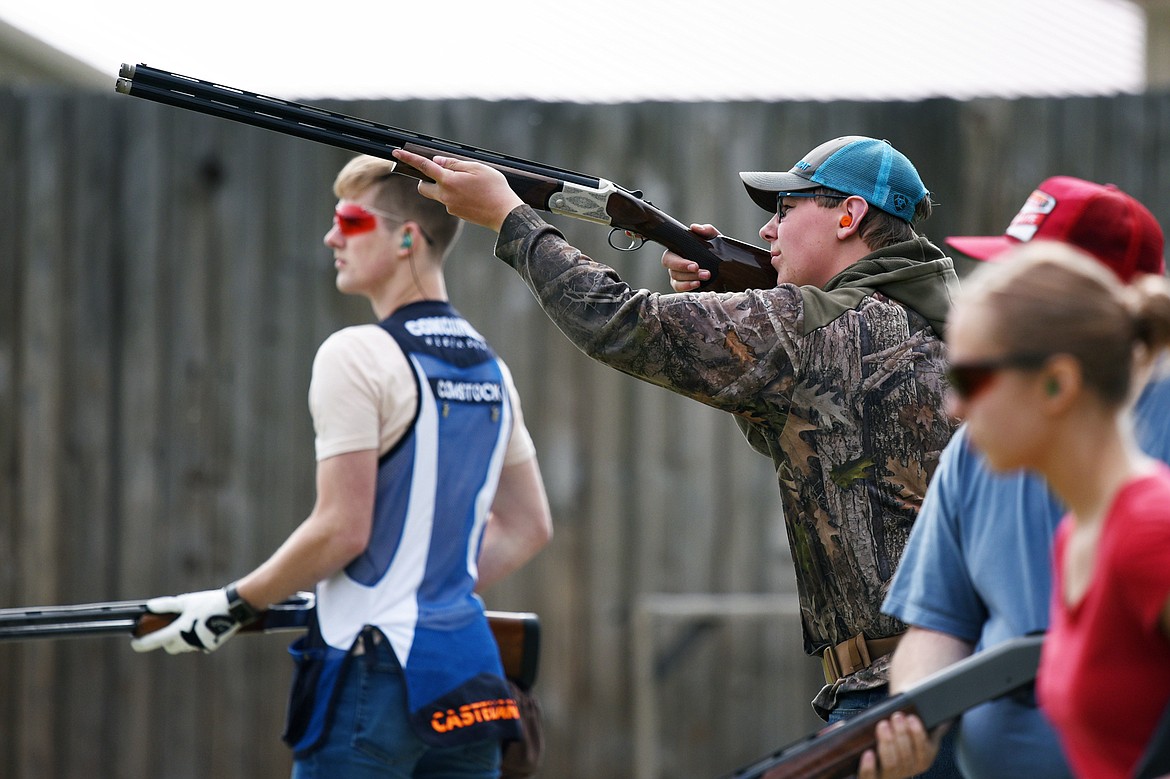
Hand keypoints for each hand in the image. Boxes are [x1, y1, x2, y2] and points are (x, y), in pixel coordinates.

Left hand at [130, 588, 242, 654]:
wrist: (234, 608)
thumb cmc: (208, 603)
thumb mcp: (186, 601)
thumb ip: (166, 605)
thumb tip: (148, 607)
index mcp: (178, 631)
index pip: (154, 641)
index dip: (141, 644)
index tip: (134, 644)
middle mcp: (187, 642)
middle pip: (170, 646)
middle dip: (168, 640)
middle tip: (172, 627)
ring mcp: (199, 645)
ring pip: (185, 646)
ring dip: (183, 639)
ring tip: (192, 623)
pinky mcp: (211, 646)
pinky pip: (198, 645)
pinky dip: (197, 638)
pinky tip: (204, 626)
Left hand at [392, 149, 523, 232]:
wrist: (505, 214)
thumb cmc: (495, 189)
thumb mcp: (477, 168)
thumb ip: (455, 164)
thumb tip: (438, 162)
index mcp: (449, 181)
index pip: (424, 167)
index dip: (409, 158)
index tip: (396, 152)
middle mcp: (445, 196)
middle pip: (423, 187)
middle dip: (425, 180)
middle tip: (442, 174)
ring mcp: (450, 207)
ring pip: (438, 195)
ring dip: (446, 188)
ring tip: (470, 186)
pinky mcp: (457, 214)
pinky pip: (450, 202)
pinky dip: (456, 196)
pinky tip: (474, 195)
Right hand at [661, 224, 716, 290]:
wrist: (726, 265)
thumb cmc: (715, 250)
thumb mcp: (714, 238)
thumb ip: (706, 230)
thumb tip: (695, 228)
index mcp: (678, 251)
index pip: (669, 257)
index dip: (679, 263)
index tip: (694, 265)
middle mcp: (676, 264)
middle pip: (672, 270)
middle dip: (686, 271)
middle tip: (702, 271)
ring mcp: (679, 276)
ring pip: (677, 280)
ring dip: (691, 279)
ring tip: (706, 276)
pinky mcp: (684, 285)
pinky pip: (679, 288)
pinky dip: (688, 287)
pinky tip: (698, 284)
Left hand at [855, 712, 940, 778]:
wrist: (883, 769)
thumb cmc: (902, 748)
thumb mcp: (919, 741)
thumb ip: (930, 731)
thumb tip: (944, 720)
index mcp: (922, 760)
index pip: (924, 750)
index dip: (918, 734)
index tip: (912, 717)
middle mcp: (908, 770)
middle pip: (906, 755)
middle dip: (902, 734)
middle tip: (896, 716)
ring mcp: (890, 776)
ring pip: (891, 763)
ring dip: (888, 744)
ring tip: (883, 725)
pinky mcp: (873, 778)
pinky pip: (871, 776)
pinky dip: (869, 766)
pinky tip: (868, 753)